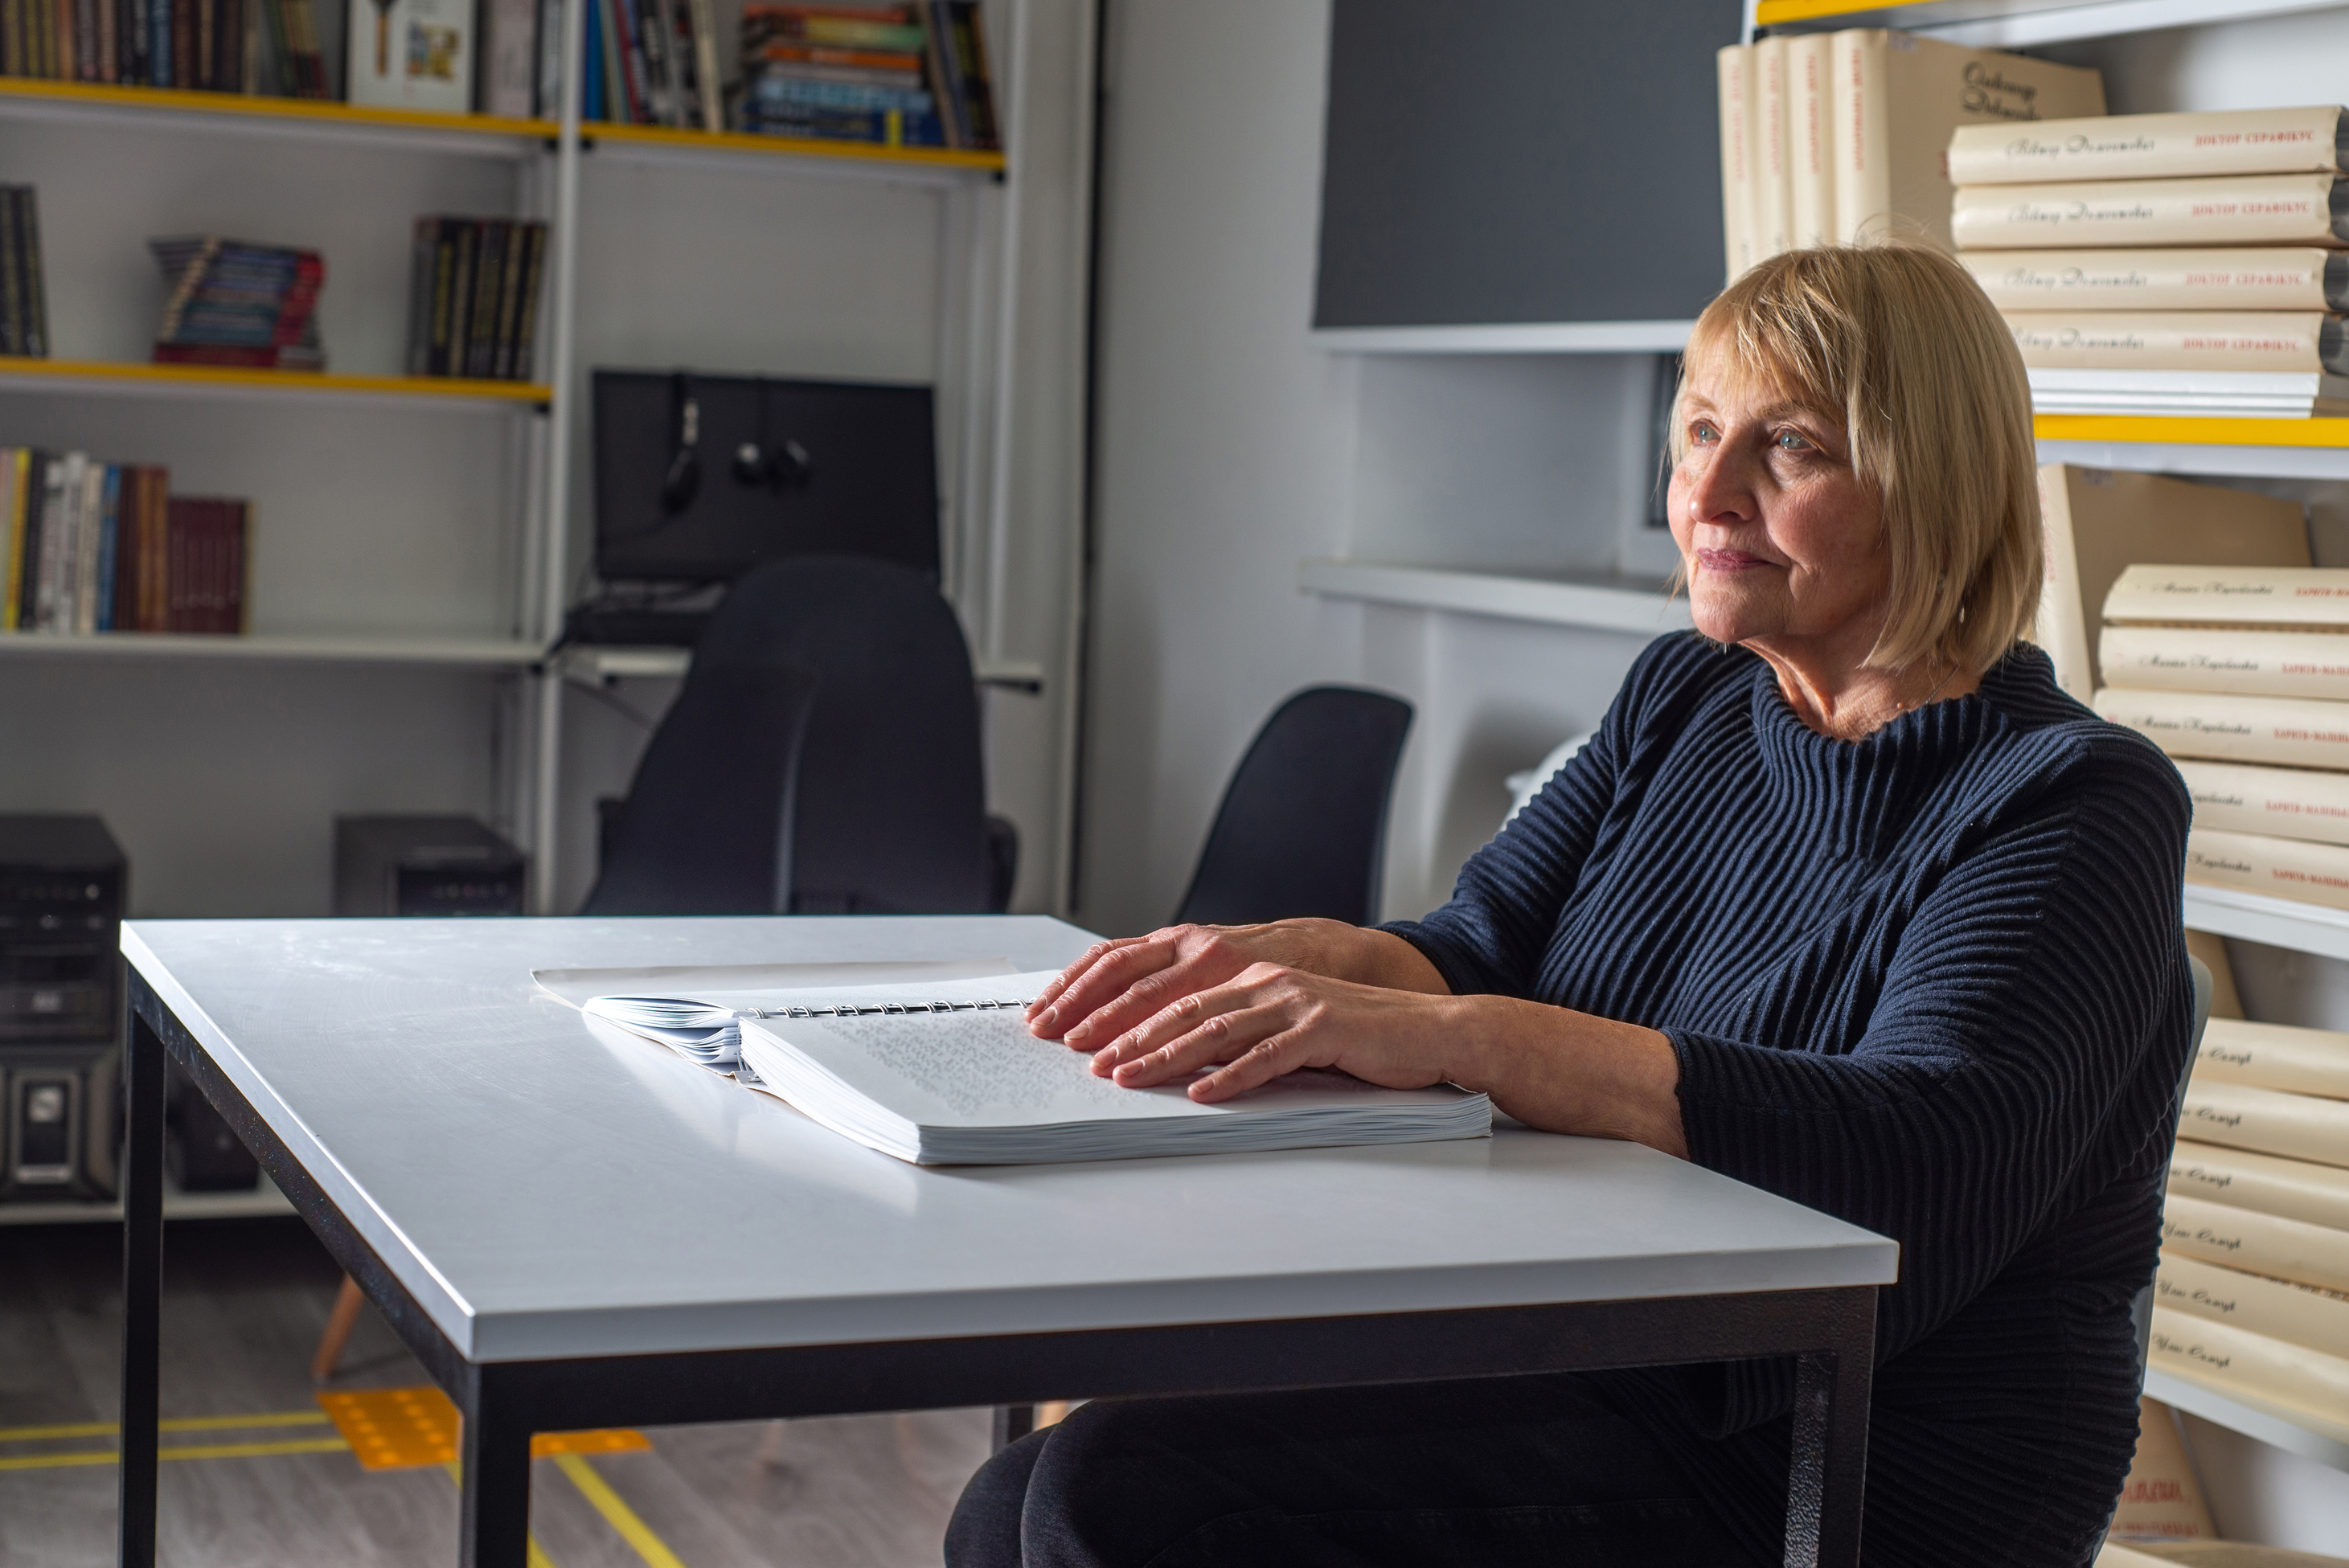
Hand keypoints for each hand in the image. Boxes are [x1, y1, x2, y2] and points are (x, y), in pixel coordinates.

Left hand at [1026, 919, 1438, 1054]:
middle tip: (1082, 1059)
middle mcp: (1259, 977)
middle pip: (1176, 1003)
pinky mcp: (1321, 1029)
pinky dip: (1231, 1077)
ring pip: (1214, 1027)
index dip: (1110, 1002)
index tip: (1069, 1026)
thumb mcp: (1276, 1019)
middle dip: (1123, 1031)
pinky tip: (1201, 1095)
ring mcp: (1291, 1000)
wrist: (1421, 1028)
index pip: (1161, 982)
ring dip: (1163, 1055)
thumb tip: (1168, 1051)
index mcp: (1241, 970)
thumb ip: (1228, 1024)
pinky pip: (1268, 1056)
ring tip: (1125, 1077)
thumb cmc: (1347, 1031)